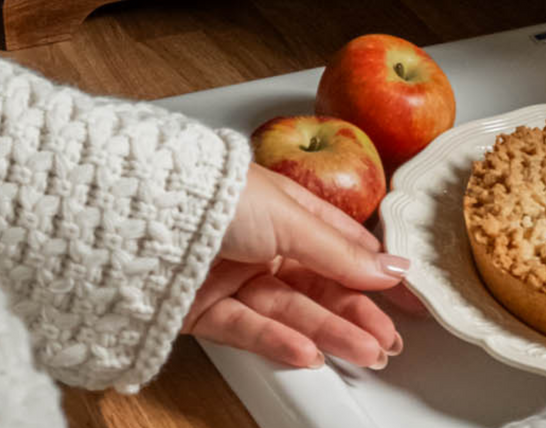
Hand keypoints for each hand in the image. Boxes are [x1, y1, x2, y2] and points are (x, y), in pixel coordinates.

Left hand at [182, 163, 409, 369]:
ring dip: (329, 331)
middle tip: (387, 339)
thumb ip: (339, 252)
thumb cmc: (212, 193)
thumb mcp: (289, 217)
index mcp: (282, 206)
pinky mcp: (202, 307)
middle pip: (317, 283)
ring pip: (289, 309)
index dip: (374, 269)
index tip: (406, 295)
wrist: (139, 215)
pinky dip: (279, 342)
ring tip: (364, 352)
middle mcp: (258, 240)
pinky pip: (248, 328)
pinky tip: (308, 353)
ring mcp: (231, 275)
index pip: (339, 242)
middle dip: (355, 312)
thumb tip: (390, 268)